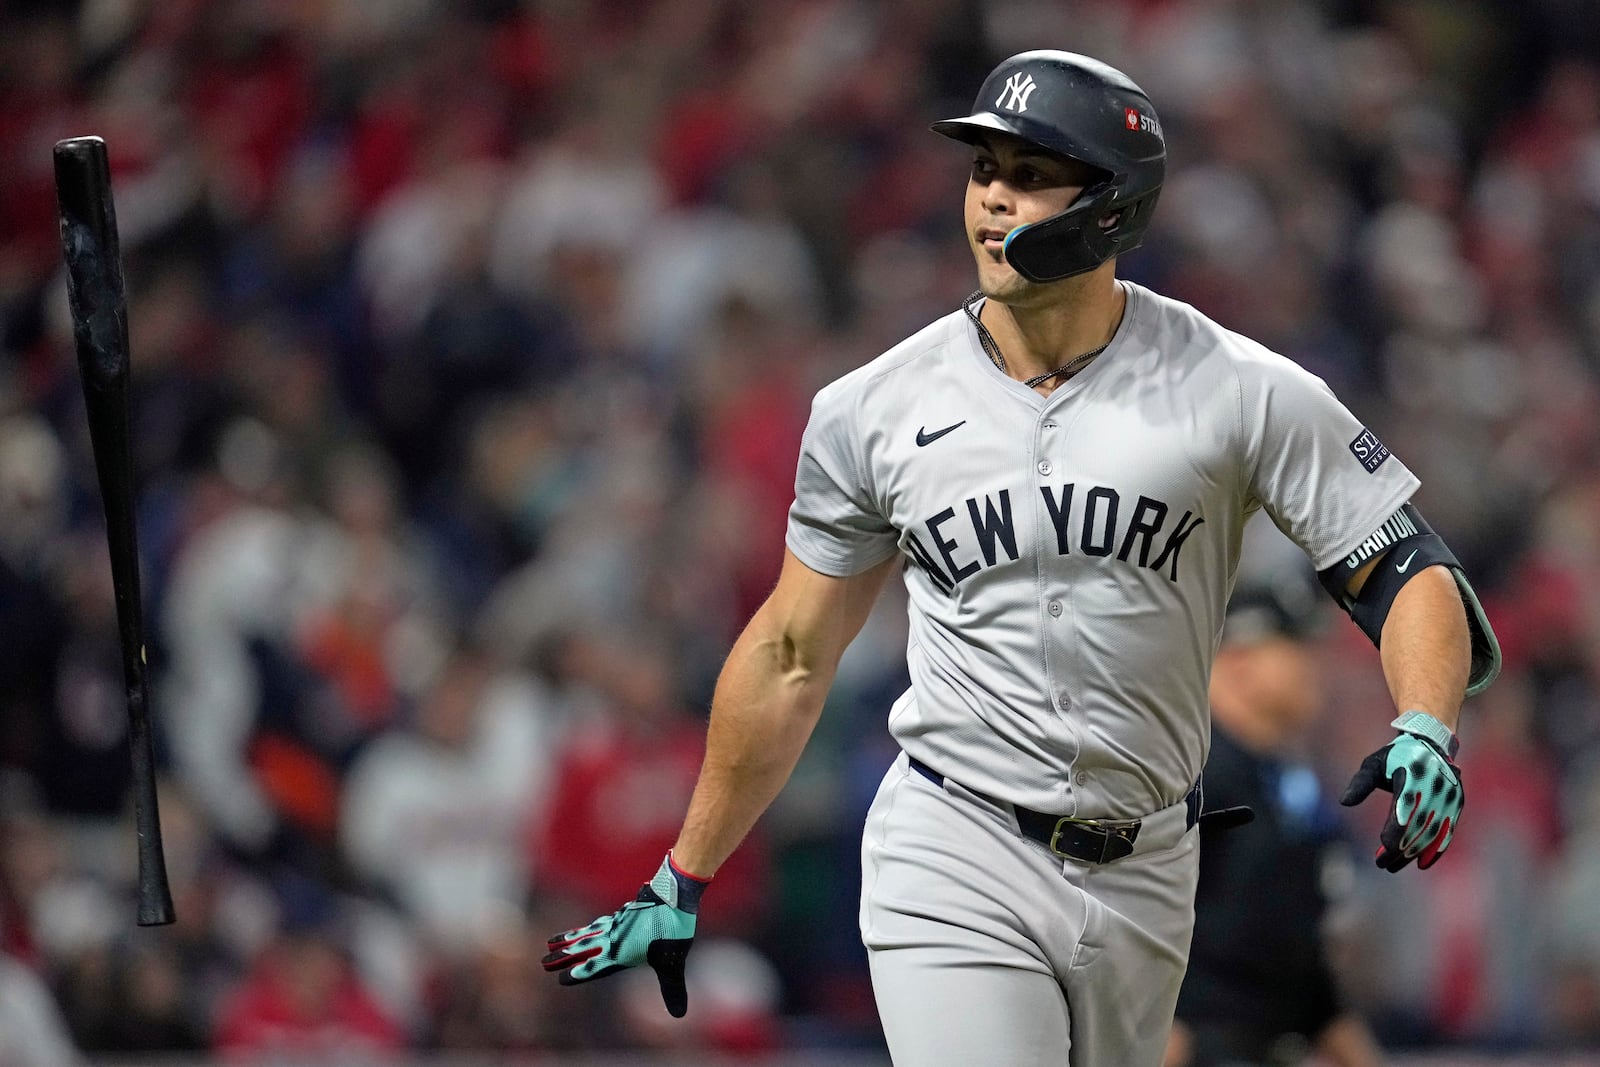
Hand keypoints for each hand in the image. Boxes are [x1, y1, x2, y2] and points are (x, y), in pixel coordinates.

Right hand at [541, 852, 708, 1016]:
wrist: (674, 895)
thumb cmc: (672, 930)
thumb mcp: (673, 964)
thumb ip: (672, 989)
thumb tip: (679, 1014)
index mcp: (621, 952)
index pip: (594, 966)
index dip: (578, 973)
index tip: (561, 978)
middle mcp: (614, 937)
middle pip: (583, 948)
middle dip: (564, 957)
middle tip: (543, 962)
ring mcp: (617, 922)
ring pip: (587, 933)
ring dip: (570, 939)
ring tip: (553, 941)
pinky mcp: (624, 912)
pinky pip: (600, 922)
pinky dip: (588, 927)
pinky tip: (589, 926)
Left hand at [1340, 710, 1462, 870]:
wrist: (1431, 743)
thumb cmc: (1395, 756)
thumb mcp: (1373, 764)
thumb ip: (1360, 783)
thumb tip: (1344, 802)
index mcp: (1413, 777)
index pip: (1404, 810)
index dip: (1395, 832)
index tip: (1384, 848)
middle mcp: (1434, 788)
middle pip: (1417, 827)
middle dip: (1400, 849)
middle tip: (1382, 864)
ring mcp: (1448, 798)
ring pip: (1431, 833)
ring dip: (1413, 853)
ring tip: (1394, 865)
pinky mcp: (1456, 805)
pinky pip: (1447, 832)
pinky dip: (1436, 850)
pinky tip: (1422, 864)